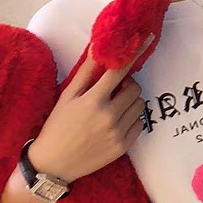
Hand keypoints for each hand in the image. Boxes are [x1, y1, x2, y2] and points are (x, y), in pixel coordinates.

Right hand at [29, 45, 148, 183]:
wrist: (54, 163)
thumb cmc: (57, 126)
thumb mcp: (67, 97)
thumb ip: (85, 73)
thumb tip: (98, 49)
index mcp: (93, 100)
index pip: (120, 71)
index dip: (135, 52)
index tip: (147, 38)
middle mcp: (109, 116)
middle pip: (135, 89)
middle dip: (128, 85)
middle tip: (114, 90)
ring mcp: (118, 133)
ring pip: (139, 106)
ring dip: (130, 102)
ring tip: (113, 107)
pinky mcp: (123, 147)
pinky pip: (140, 124)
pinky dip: (132, 119)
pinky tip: (115, 122)